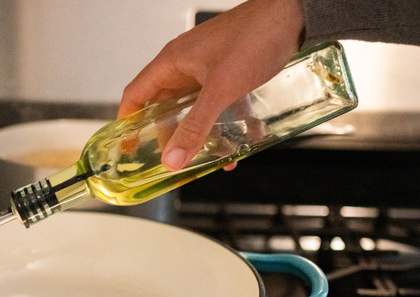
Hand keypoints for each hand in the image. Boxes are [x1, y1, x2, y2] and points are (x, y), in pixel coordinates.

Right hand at [118, 0, 305, 170]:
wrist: (293, 15)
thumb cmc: (255, 36)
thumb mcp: (220, 89)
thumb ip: (196, 126)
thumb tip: (173, 158)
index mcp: (172, 62)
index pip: (136, 95)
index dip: (127, 122)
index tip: (127, 146)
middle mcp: (186, 65)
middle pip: (165, 106)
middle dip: (170, 135)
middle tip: (173, 159)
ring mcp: (208, 69)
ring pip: (195, 108)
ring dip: (201, 133)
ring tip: (209, 157)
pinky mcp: (230, 73)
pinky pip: (220, 104)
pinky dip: (227, 123)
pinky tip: (242, 141)